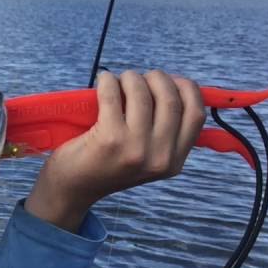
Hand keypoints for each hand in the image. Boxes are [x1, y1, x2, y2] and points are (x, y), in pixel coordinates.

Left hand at [26, 69, 205, 230]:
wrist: (71, 189)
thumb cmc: (107, 165)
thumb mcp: (147, 159)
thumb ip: (165, 133)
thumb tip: (176, 85)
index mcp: (174, 162)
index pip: (196, 115)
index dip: (186, 89)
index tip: (170, 80)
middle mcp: (160, 157)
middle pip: (171, 99)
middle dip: (156, 78)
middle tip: (138, 79)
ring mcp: (135, 149)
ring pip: (143, 93)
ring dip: (130, 78)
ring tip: (119, 80)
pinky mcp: (109, 139)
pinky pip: (113, 95)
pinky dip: (108, 81)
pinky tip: (103, 81)